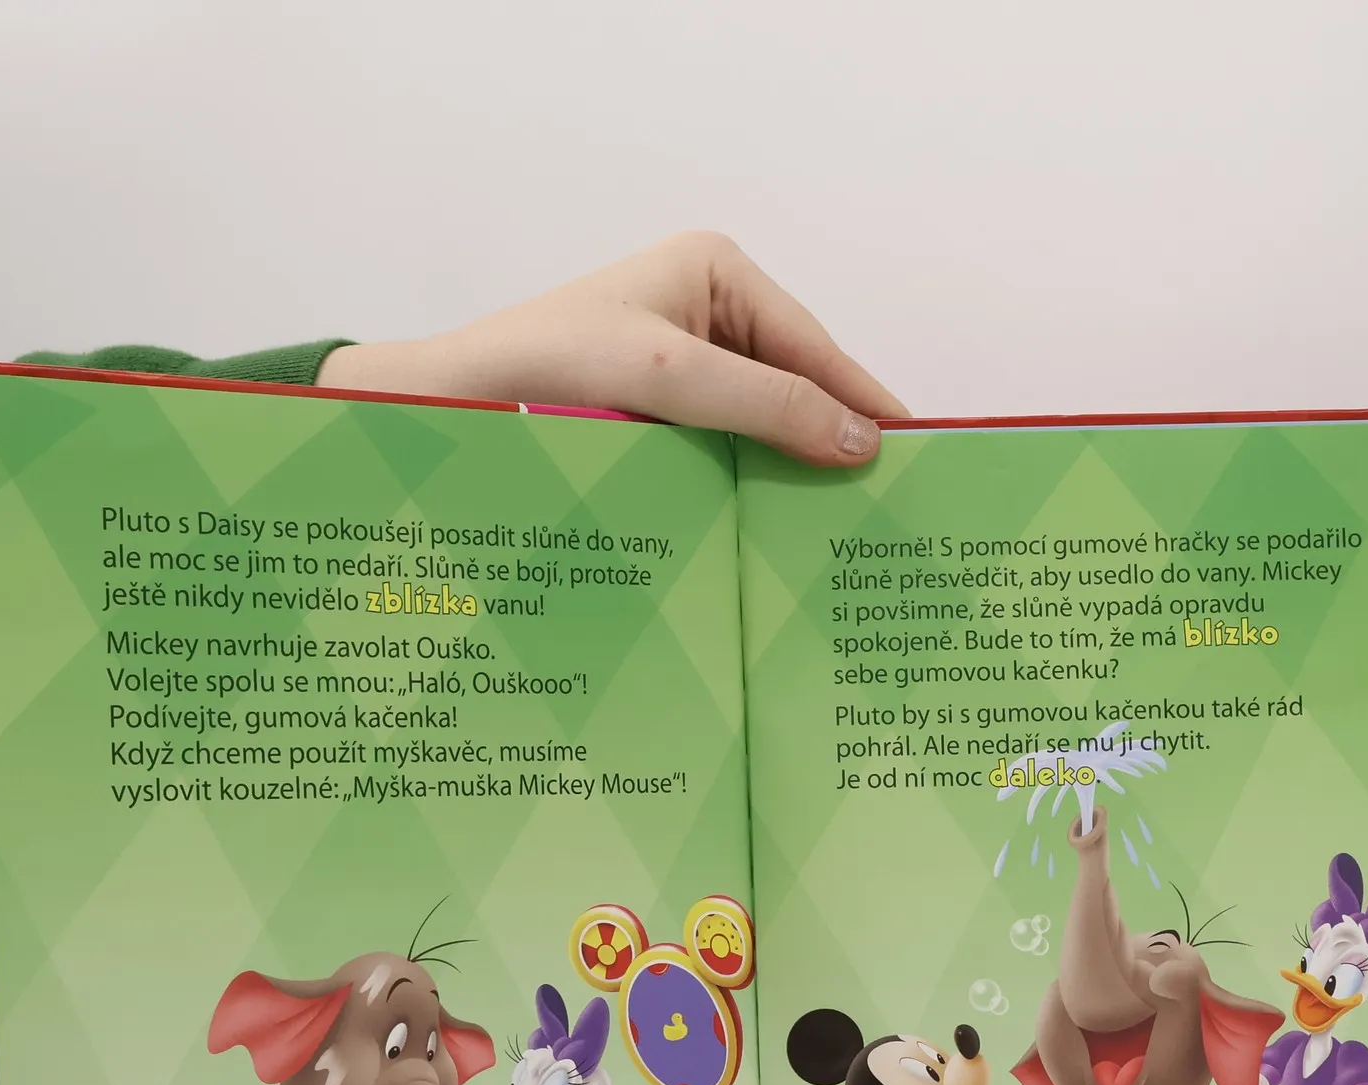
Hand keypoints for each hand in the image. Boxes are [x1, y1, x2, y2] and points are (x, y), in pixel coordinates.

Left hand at [319, 232, 908, 466]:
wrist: (449, 402)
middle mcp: (704, 309)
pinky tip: (771, 522)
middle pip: (793, 384)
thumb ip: (768, 403)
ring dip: (788, 470)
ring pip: (759, 421)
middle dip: (830, 441)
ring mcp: (679, 361)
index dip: (865, 404)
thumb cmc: (548, 369)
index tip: (918, 455)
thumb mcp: (671, 378)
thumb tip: (862, 441)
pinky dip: (746, 479)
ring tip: (838, 528)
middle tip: (884, 507)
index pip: (815, 348)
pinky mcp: (654, 410)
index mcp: (717, 273)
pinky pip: (721, 444)